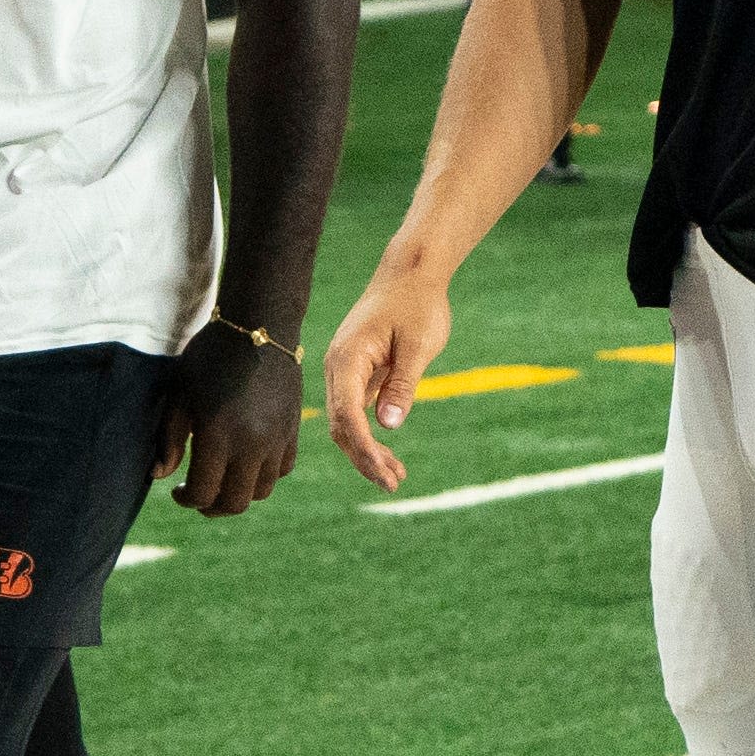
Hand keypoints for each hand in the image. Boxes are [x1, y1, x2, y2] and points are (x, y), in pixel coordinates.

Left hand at [153, 320, 303, 515]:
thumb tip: (160, 475)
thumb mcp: (180, 393)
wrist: (259, 326)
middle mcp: (251, 444)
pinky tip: (247, 462)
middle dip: (212, 506)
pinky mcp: (292, 430)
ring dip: (239, 493)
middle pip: (234, 503)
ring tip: (223, 480)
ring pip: (261, 491)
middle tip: (198, 496)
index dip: (186, 499)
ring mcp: (276, 440)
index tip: (177, 490)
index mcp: (218, 436)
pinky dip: (264, 475)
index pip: (203, 493)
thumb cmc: (210, 356)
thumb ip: (169, 438)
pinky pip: (281, 470)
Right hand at [321, 255, 454, 486]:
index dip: (365, 449)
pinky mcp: (357, 371)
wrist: (412, 272)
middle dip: (364, 458)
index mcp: (347, 359)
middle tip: (394, 483)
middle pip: (341, 425)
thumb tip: (388, 426)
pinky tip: (389, 454)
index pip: (347, 416)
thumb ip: (402, 385)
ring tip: (396, 476)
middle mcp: (337, 367)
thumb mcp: (417, 345)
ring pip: (346, 422)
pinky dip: (370, 434)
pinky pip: (355, 410)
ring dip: (367, 451)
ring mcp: (345, 370)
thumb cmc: (417, 304)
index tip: (386, 474)